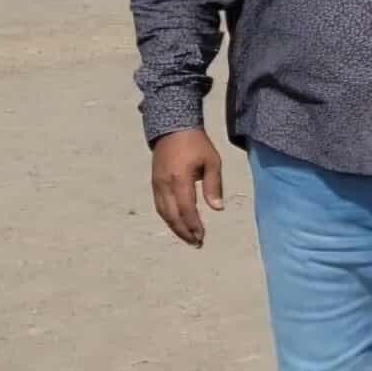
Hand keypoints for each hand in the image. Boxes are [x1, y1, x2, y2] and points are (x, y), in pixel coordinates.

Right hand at [151, 128, 222, 246]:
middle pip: (172, 216)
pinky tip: (178, 224)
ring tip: (188, 238)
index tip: (202, 236)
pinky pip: (160, 205)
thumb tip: (217, 208)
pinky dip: (168, 218)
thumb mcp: (212, 161)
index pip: (186, 209)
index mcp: (180, 178)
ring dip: (175, 228)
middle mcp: (165, 184)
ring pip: (163, 213)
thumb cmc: (197, 144)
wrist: (172, 127)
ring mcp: (157, 184)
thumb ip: (214, 186)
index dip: (194, 225)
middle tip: (196, 243)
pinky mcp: (154, 183)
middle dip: (184, 232)